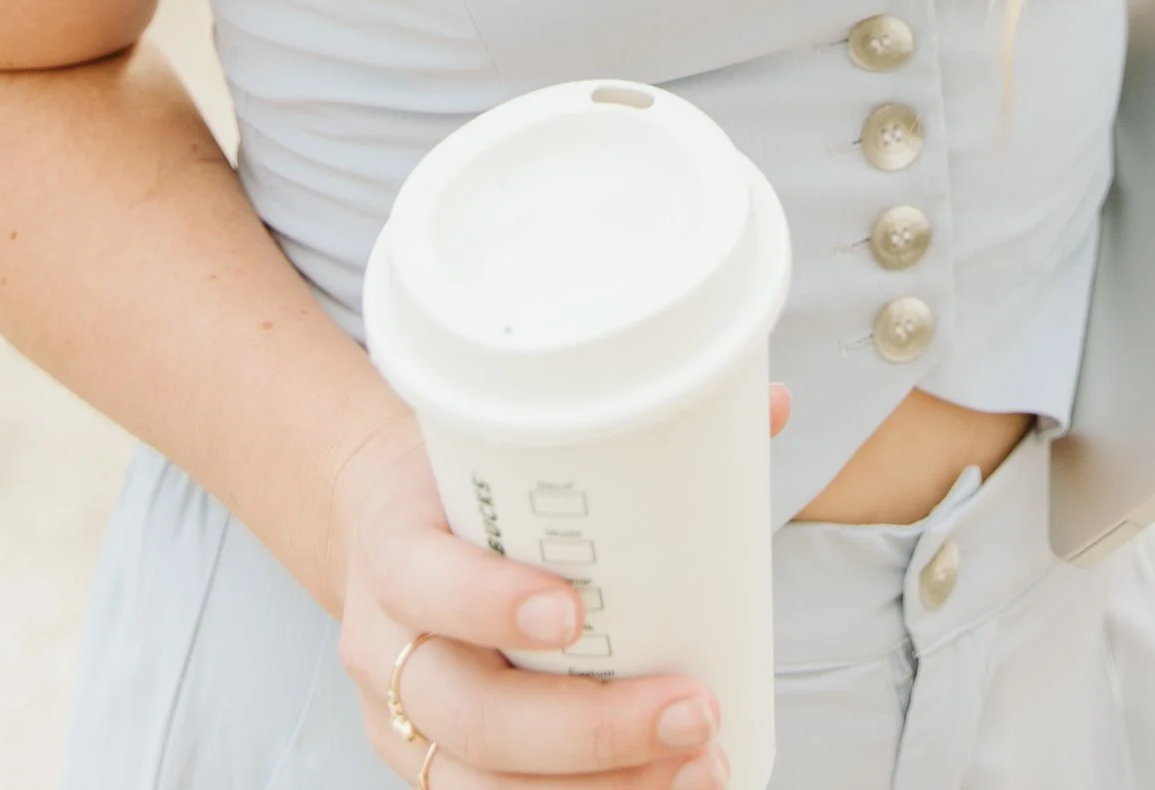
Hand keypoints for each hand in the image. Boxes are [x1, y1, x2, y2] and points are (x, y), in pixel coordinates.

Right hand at [334, 388, 792, 784]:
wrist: (386, 528)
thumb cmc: (465, 484)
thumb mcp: (505, 443)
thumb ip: (622, 431)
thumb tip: (770, 404)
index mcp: (394, 544)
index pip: (421, 577)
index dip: (487, 602)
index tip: (573, 611)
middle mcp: (384, 645)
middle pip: (470, 711)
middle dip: (589, 728)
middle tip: (693, 709)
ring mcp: (404, 721)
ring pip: (484, 783)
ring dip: (600, 789)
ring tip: (699, 767)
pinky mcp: (432, 766)